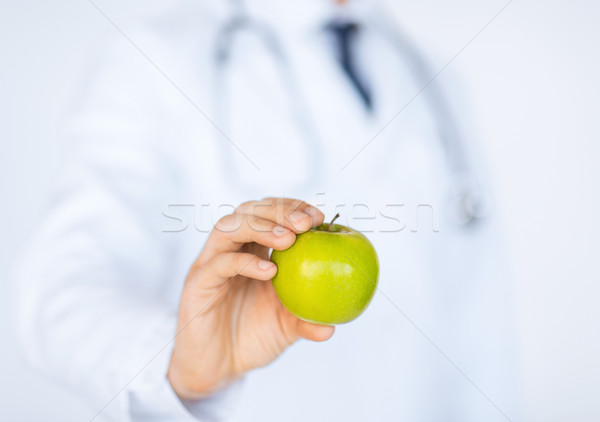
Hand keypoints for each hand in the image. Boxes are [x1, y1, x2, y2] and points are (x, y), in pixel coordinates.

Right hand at [167, 198, 334, 399]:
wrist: (217, 367)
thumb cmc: (252, 339)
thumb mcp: (286, 327)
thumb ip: (307, 321)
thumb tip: (333, 327)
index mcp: (252, 249)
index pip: (270, 213)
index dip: (293, 208)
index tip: (318, 217)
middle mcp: (230, 249)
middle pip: (249, 210)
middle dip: (279, 210)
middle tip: (305, 223)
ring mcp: (211, 263)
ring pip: (229, 227)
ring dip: (260, 226)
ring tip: (289, 239)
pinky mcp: (198, 283)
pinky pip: (219, 264)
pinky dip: (245, 262)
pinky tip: (269, 271)